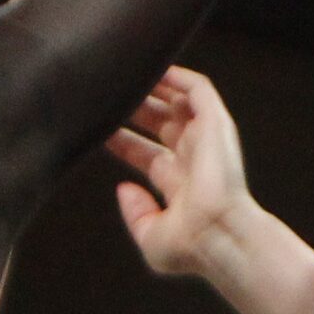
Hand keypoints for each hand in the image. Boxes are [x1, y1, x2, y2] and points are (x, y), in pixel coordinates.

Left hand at [105, 67, 254, 277]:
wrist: (218, 237)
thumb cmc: (189, 246)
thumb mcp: (150, 236)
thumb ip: (135, 213)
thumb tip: (123, 189)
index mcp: (177, 183)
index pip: (144, 152)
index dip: (120, 138)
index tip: (95, 126)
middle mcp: (191, 158)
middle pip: (159, 122)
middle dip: (134, 107)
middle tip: (106, 94)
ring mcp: (204, 139)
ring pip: (178, 101)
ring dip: (153, 87)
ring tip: (124, 73)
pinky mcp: (215, 124)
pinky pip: (198, 89)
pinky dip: (178, 76)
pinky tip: (154, 68)